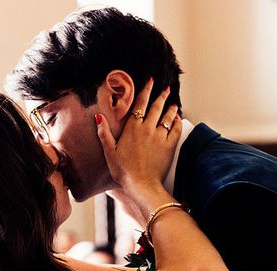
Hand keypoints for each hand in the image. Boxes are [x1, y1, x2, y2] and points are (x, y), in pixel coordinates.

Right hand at [96, 80, 181, 198]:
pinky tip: (178, 119)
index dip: (146, 91)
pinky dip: (177, 122)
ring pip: (167, 117)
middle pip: (156, 107)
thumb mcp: (109, 152)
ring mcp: (160, 137)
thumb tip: (98, 117)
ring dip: (171, 108)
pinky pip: (176, 129)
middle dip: (161, 96)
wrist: (141, 184)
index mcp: (132, 129)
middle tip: (166, 88)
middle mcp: (147, 129)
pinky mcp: (169, 146)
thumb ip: (104, 134)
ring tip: (173, 104)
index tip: (150, 81)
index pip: (140, 105)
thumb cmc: (123, 171)